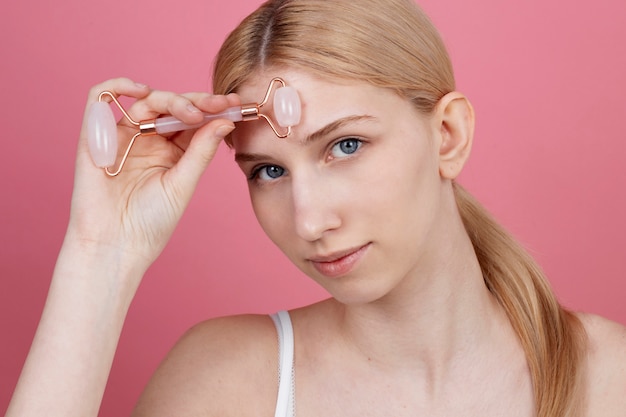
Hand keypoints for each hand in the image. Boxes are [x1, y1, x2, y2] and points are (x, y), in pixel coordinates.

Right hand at [70, 77, 238, 271]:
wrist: (115, 246)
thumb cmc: (150, 223)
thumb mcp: (183, 184)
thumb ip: (201, 151)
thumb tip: (225, 121)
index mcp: (173, 151)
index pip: (193, 120)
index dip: (213, 110)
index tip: (235, 105)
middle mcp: (148, 140)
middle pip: (172, 106)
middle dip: (197, 102)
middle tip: (219, 105)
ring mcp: (123, 136)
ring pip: (146, 100)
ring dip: (171, 99)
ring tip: (191, 112)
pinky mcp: (96, 135)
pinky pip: (100, 98)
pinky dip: (118, 86)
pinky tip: (141, 91)